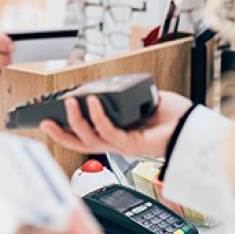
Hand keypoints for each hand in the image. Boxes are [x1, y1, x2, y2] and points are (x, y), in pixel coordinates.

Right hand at [40, 90, 192, 157]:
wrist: (190, 126)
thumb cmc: (171, 115)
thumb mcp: (138, 101)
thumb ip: (121, 98)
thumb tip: (104, 88)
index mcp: (117, 134)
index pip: (86, 136)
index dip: (67, 130)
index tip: (50, 120)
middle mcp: (117, 142)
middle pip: (81, 144)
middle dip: (60, 134)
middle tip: (45, 121)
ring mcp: (123, 145)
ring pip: (90, 140)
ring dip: (76, 121)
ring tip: (70, 103)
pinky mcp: (132, 145)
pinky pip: (109, 132)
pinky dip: (98, 116)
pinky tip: (93, 102)